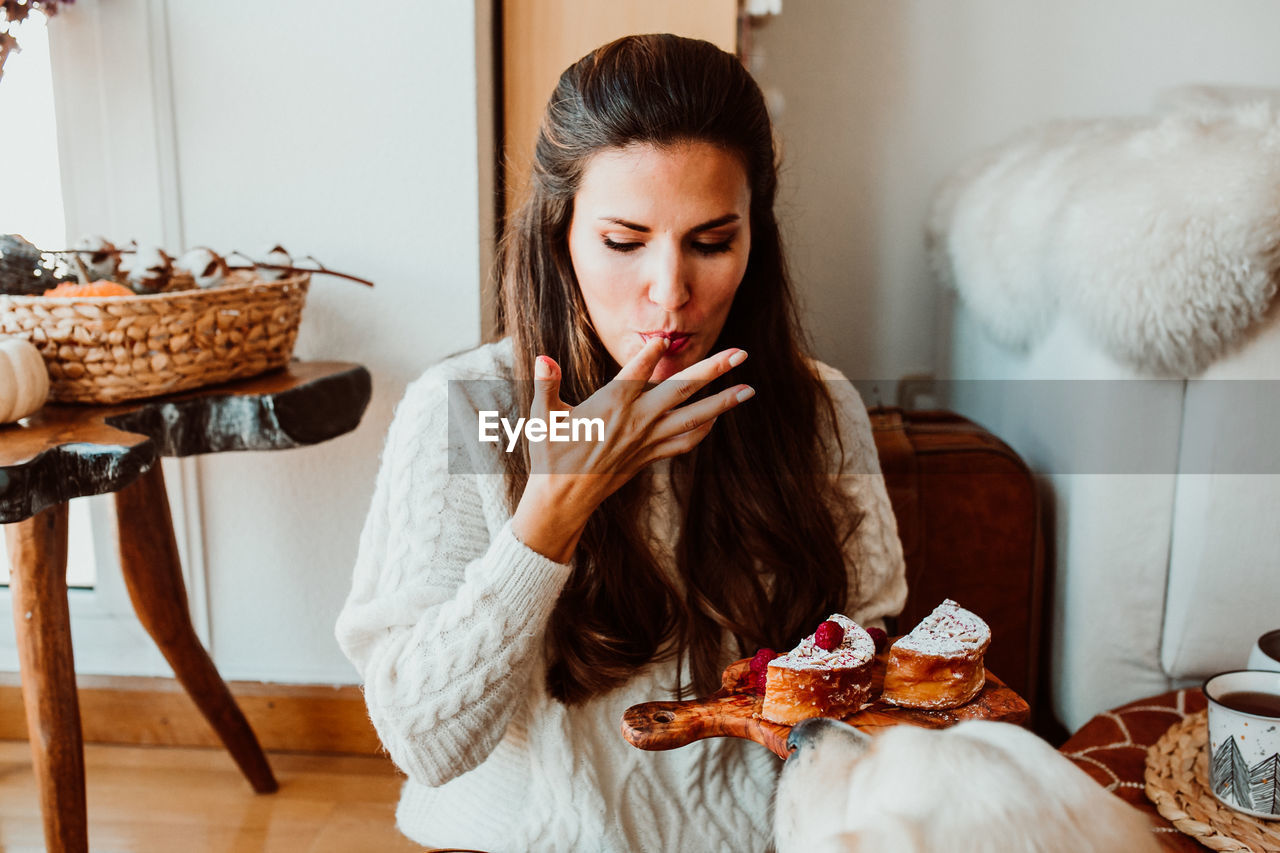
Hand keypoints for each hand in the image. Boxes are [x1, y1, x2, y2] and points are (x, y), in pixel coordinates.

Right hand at [510, 337, 753, 561]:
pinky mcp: (650, 455)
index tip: (666, 339)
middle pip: (681, 390)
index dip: (651, 355)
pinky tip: (717, 418)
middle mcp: (635, 421)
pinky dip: (704, 430)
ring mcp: (647, 440)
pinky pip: (686, 443)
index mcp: (609, 405)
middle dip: (713, 370)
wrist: (564, 497)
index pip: (635, 373)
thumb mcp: (543, 416)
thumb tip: (543, 358)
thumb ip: (546, 384)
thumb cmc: (551, 452)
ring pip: (693, 418)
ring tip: (749, 390)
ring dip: (723, 403)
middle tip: (741, 353)